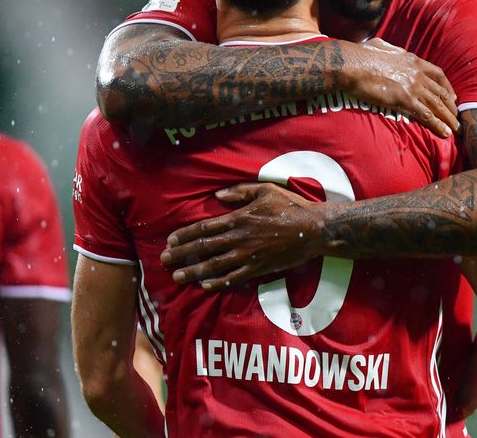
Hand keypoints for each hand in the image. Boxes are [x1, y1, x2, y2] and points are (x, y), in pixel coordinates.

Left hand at [159, 183, 325, 290]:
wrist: (313, 229)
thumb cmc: (290, 207)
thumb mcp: (265, 190)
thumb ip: (240, 192)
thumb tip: (218, 195)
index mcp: (238, 218)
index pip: (204, 228)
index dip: (185, 235)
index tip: (170, 241)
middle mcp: (238, 238)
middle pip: (203, 248)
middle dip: (181, 255)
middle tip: (163, 261)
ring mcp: (247, 256)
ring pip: (214, 266)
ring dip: (193, 272)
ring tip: (178, 277)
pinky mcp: (258, 269)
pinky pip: (233, 278)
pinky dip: (218, 283)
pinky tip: (205, 286)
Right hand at [339, 39, 458, 137]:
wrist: (352, 64)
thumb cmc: (361, 54)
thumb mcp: (381, 46)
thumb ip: (389, 50)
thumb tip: (384, 47)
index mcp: (413, 60)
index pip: (437, 74)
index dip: (447, 86)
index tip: (451, 96)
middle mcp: (417, 73)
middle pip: (440, 91)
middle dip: (450, 105)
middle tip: (456, 115)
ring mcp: (413, 86)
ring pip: (437, 104)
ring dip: (448, 117)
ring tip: (456, 128)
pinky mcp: (404, 100)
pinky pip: (426, 115)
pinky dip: (437, 124)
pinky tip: (444, 132)